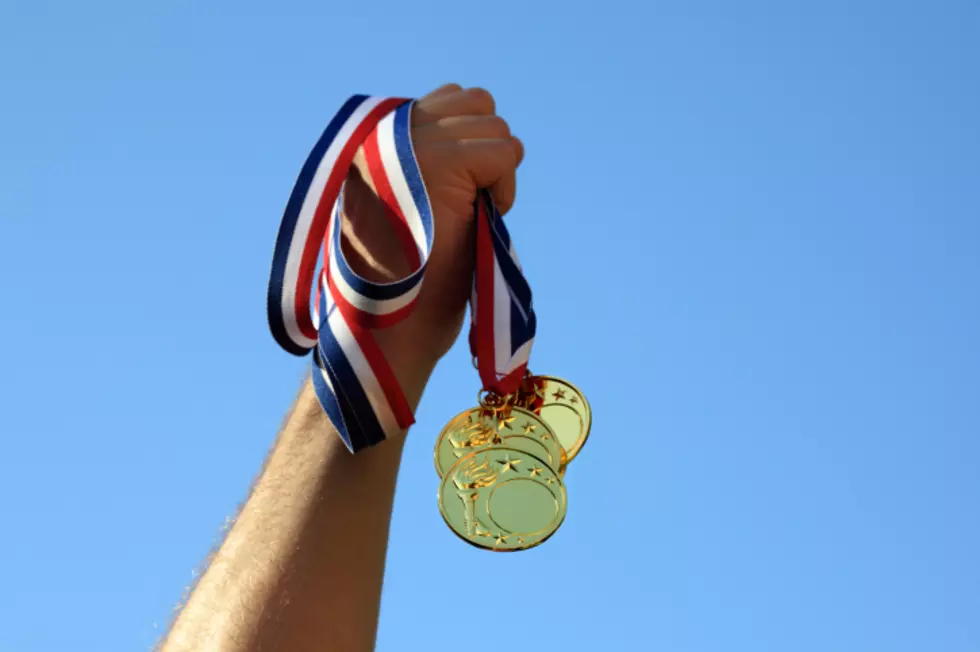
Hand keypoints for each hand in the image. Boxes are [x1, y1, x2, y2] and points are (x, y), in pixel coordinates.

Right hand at [341, 84, 524, 381]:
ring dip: (496, 172)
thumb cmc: (401, 284)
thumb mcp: (404, 205)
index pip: (447, 99)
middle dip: (485, 154)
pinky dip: (504, 188)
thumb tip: (476, 122)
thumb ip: (423, 158)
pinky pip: (504, 152)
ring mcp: (411, 143)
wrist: (385, 329)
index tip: (453, 195)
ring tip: (468, 215)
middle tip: (467, 207)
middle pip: (476, 103)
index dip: (469, 146)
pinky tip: (480, 220)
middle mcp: (386, 132)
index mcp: (373, 139)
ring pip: (494, 125)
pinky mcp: (441, 162)